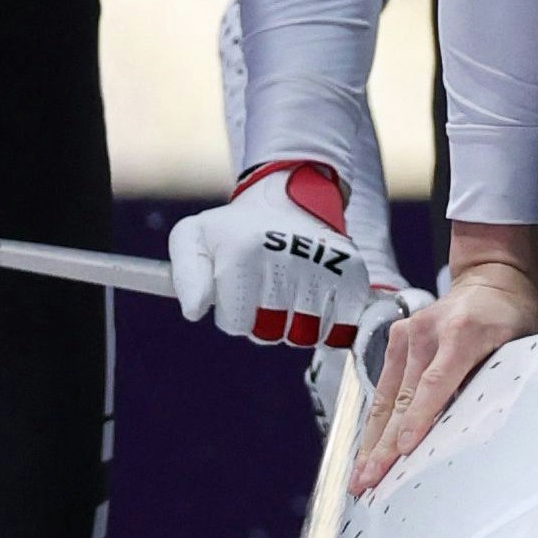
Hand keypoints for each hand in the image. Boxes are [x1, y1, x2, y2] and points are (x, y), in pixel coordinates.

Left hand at [170, 159, 367, 349]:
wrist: (289, 201)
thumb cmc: (235, 230)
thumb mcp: (193, 238)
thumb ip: (184, 275)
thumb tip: (194, 312)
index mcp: (244, 252)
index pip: (236, 324)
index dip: (234, 311)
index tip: (239, 284)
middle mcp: (286, 257)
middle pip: (270, 333)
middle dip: (264, 318)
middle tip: (267, 286)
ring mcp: (324, 266)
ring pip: (305, 337)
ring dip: (297, 323)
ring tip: (291, 289)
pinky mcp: (353, 275)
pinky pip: (339, 330)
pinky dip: (329, 324)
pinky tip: (319, 298)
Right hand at [353, 226, 537, 494]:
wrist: (491, 278)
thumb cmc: (514, 317)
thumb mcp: (525, 343)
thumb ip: (507, 380)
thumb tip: (496, 431)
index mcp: (463, 333)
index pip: (435, 383)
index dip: (419, 419)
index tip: (404, 450)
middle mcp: (427, 332)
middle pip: (401, 398)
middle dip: (383, 446)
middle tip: (368, 482)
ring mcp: (406, 334)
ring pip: (385, 398)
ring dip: (372, 442)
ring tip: (360, 478)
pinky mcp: (394, 339)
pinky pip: (384, 388)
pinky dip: (376, 423)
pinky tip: (368, 452)